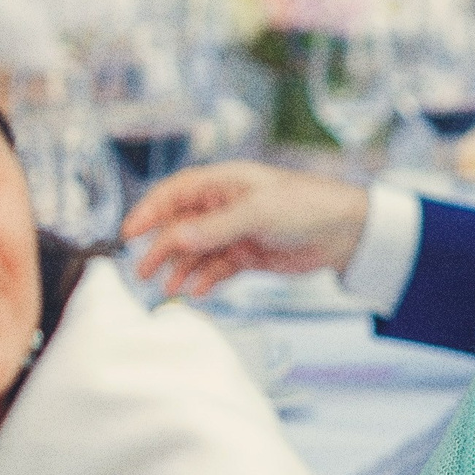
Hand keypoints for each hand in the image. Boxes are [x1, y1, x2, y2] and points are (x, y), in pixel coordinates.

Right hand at [123, 161, 371, 294]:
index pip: (175, 193)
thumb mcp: (259, 212)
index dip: (150, 211)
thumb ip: (216, 227)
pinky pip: (215, 268)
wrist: (344, 232)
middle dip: (161, 248)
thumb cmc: (307, 205)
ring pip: (195, 252)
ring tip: (170, 289)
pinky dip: (204, 280)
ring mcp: (233, 232)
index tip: (130, 233)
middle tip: (144, 271)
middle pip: (180, 226)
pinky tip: (197, 291)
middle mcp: (223, 207)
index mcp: (223, 183)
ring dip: (180, 270)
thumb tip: (177, 238)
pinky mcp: (245, 255)